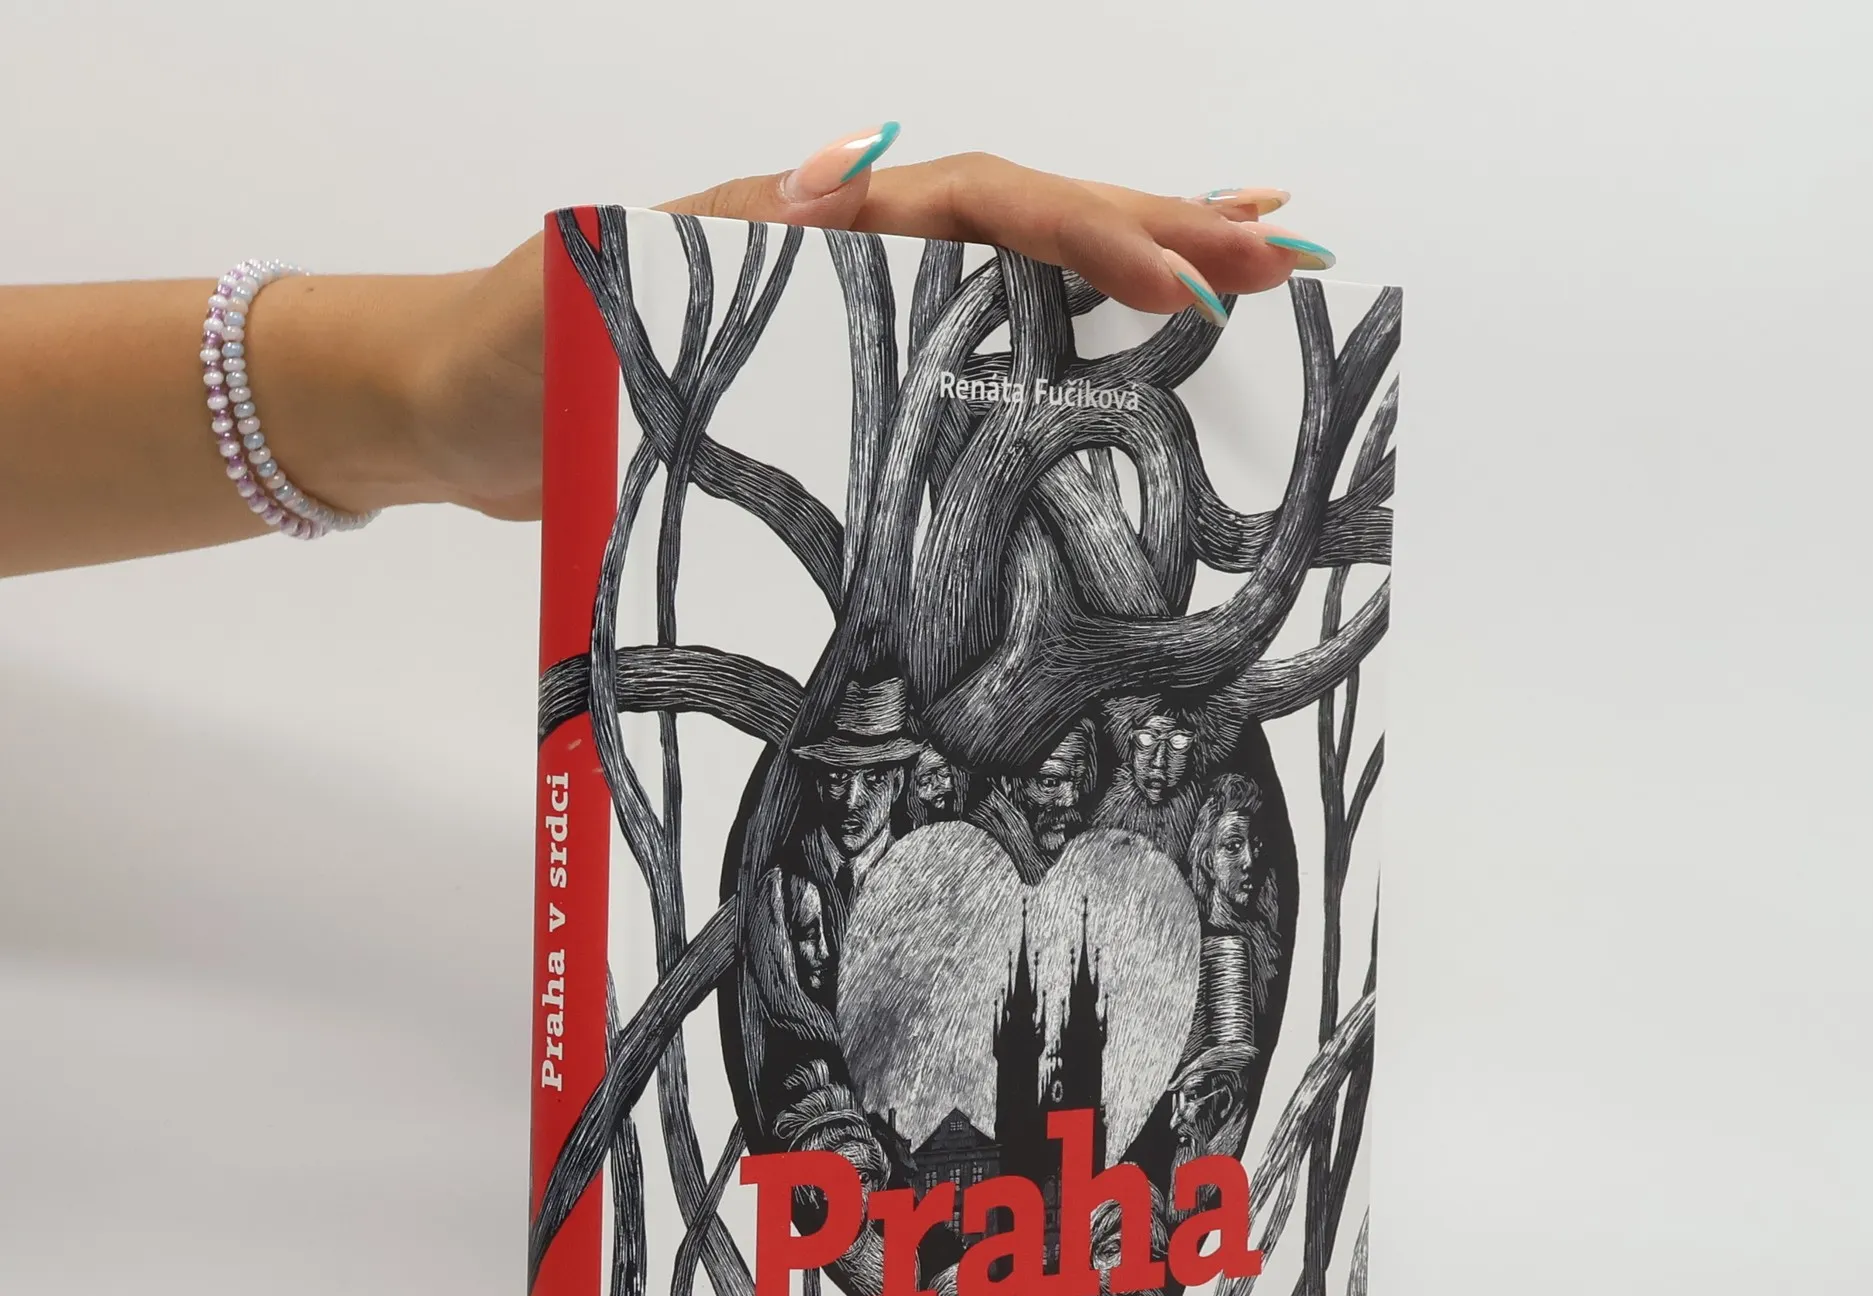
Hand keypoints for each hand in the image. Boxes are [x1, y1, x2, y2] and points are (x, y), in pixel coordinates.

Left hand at [410, 128, 1335, 523]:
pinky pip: (973, 357)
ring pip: (1022, 279)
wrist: (455, 413)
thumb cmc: (508, 354)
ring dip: (1135, 272)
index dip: (1083, 235)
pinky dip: (1056, 352)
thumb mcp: (586, 285)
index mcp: (808, 222)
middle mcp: (851, 252)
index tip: (1180, 280)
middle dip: (1160, 227)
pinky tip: (1125, 365)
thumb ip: (697, 237)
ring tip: (1251, 276)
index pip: (980, 205)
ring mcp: (855, 312)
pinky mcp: (846, 379)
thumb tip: (839, 174)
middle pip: (1032, 220)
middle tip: (1286, 250)